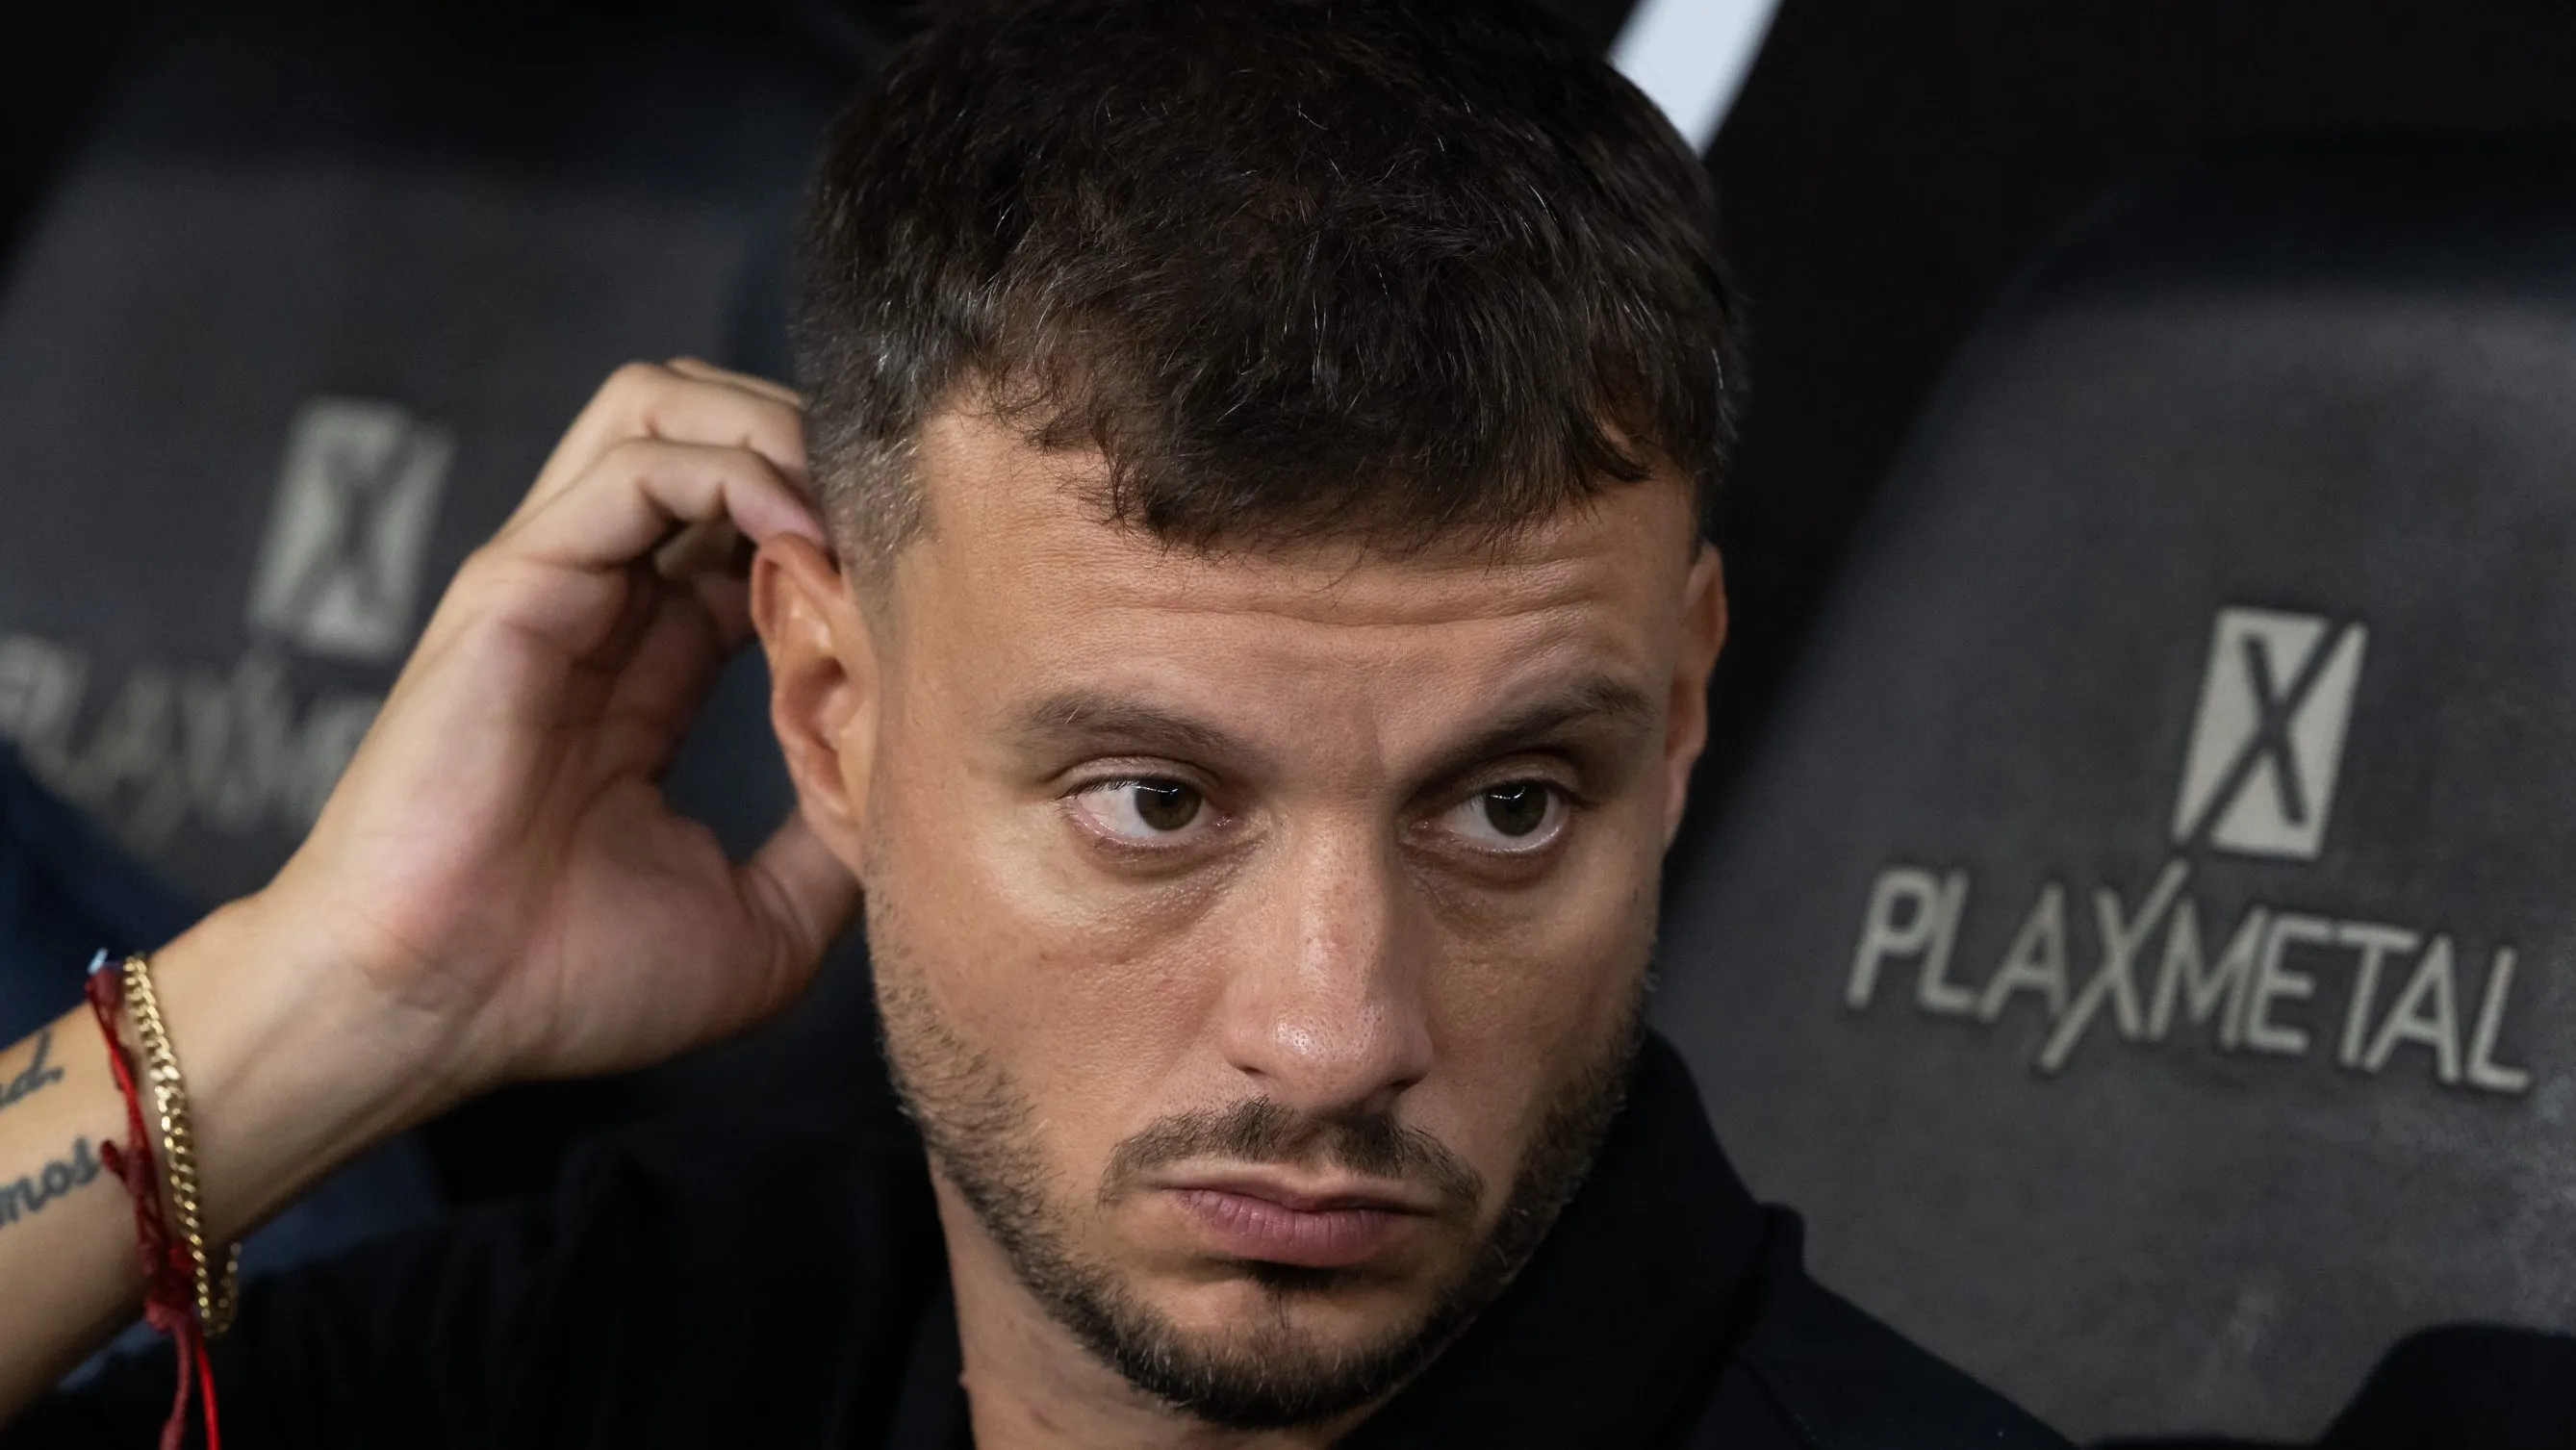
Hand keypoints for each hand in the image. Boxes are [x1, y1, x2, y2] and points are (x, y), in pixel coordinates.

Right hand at [256, 359, 861, 1092]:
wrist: (433, 1013)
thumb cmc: (567, 984)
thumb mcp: (760, 924)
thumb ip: (832, 843)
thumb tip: (916, 798)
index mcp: (654, 668)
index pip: (760, 531)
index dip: (848, 531)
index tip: (927, 589)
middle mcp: (606, 605)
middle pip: (711, 431)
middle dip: (813, 440)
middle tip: (894, 518)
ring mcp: (559, 582)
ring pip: (663, 403)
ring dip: (774, 426)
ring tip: (845, 509)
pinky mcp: (517, 580)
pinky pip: (633, 463)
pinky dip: (732, 469)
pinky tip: (800, 538)